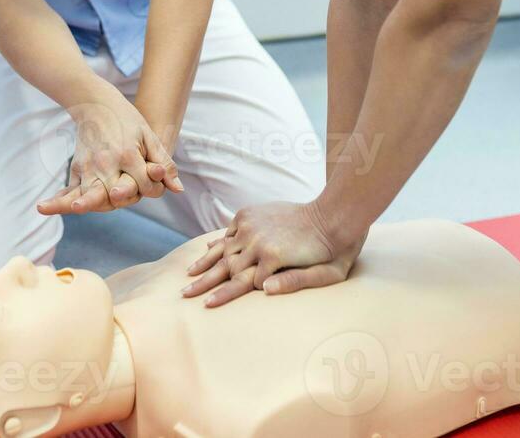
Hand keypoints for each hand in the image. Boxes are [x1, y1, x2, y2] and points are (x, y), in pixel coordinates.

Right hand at [36, 93, 183, 215]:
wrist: (94, 102)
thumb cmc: (126, 120)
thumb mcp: (149, 136)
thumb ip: (163, 163)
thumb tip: (178, 190)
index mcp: (128, 154)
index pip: (144, 186)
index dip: (152, 188)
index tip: (152, 183)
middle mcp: (106, 162)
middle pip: (115, 194)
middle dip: (124, 197)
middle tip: (121, 196)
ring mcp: (88, 166)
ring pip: (90, 195)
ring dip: (89, 203)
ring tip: (78, 206)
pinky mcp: (76, 168)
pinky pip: (72, 190)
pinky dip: (64, 200)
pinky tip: (46, 207)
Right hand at [181, 199, 366, 306]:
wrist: (333, 215)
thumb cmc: (333, 252)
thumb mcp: (326, 275)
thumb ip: (295, 284)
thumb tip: (264, 290)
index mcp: (273, 257)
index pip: (242, 283)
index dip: (227, 296)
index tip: (208, 306)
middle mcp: (257, 240)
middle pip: (226, 267)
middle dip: (205, 282)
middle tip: (186, 294)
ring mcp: (252, 225)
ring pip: (223, 249)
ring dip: (206, 263)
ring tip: (188, 275)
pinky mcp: (251, 214)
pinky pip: (230, 231)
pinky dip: (219, 242)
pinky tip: (207, 251)